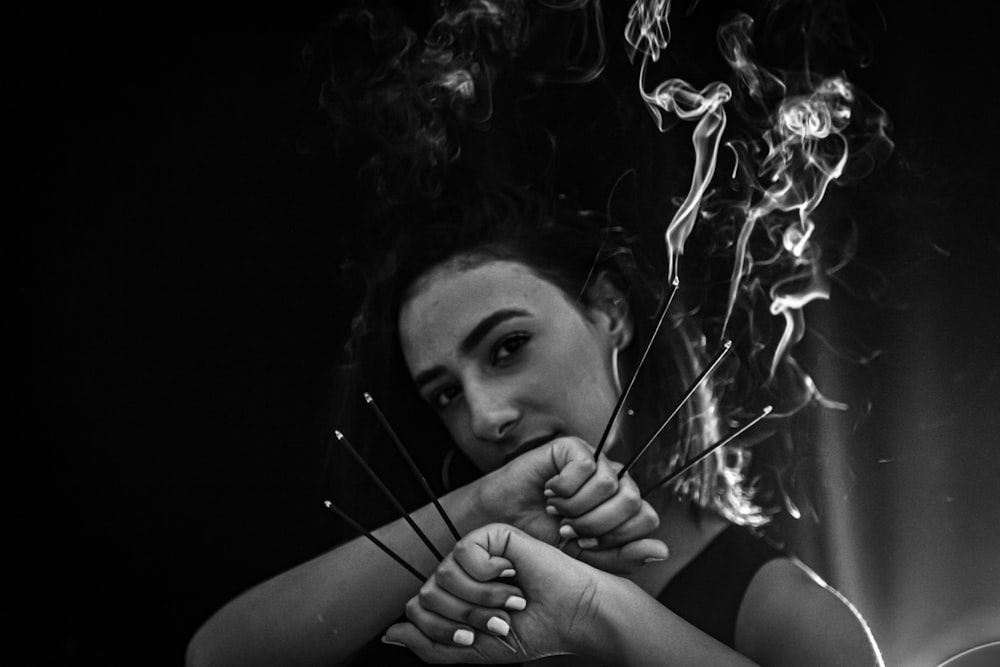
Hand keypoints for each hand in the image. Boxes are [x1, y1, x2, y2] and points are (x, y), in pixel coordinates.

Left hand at [383, 523, 614, 663]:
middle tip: (500, 619)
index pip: (418, 611)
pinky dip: (489, 574)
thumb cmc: (532, 632)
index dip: (444, 630)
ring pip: (443, 576)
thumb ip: (430, 646)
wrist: (571, 617)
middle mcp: (461, 573)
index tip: (478, 637)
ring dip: (481, 599)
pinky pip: (464, 554)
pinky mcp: (493, 535)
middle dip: (466, 617)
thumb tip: (391, 633)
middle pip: (427, 595)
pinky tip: (512, 574)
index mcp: (455, 597)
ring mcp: (476, 553)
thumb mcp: (475, 652)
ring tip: (511, 599)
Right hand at [476, 436, 665, 572]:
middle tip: (567, 529)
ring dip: (578, 507)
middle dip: (597, 525)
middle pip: (634, 501)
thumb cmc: (540, 538)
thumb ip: (623, 557)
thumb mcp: (585, 559)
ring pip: (611, 485)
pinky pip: (587, 467)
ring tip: (556, 511)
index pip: (647, 519)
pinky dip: (565, 488)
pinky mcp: (572, 448)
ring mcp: (594, 462)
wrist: (502, 524)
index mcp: (621, 506)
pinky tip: (549, 492)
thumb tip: (662, 549)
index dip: (617, 538)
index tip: (583, 544)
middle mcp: (613, 481)